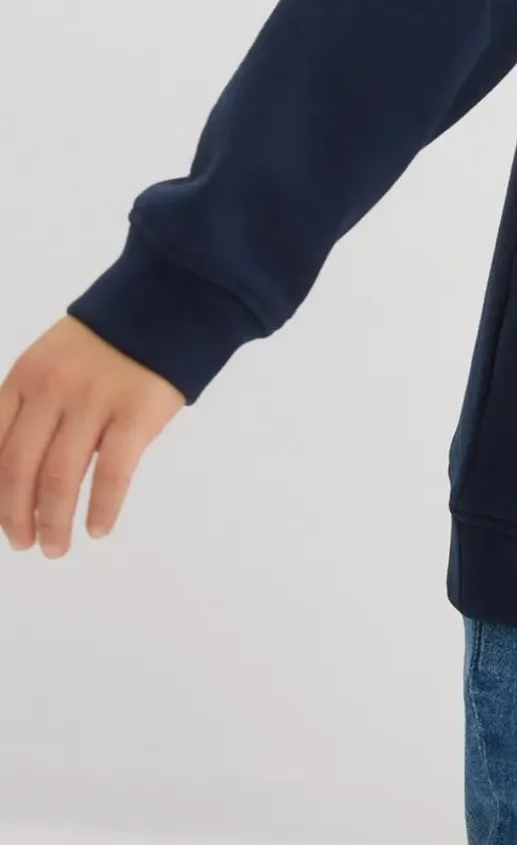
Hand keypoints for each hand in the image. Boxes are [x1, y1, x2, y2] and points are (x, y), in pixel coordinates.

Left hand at [0, 315, 185, 556]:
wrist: (172, 299)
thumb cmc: (114, 335)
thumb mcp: (56, 357)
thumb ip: (34, 403)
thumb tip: (18, 471)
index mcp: (26, 374)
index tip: (1, 519)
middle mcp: (52, 388)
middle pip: (19, 468)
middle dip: (16, 515)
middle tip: (25, 543)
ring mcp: (94, 400)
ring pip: (59, 477)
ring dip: (54, 521)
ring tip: (57, 546)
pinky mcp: (136, 412)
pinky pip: (111, 472)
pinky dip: (101, 507)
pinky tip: (98, 528)